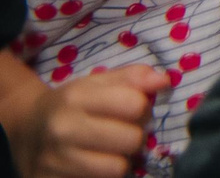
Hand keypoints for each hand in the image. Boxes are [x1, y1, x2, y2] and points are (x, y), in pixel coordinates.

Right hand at [5, 67, 165, 177]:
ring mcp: (55, 159)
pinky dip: (103, 177)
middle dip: (135, 137)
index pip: (135, 105)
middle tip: (123, 134)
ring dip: (122, 162)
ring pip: (118, 169)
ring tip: (111, 152)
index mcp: (77, 97)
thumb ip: (133, 78)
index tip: (134, 111)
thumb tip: (164, 81)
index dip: (143, 109)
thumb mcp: (97, 82)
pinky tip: (95, 165)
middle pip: (132, 140)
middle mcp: (64, 128)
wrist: (27, 130)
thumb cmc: (72, 104)